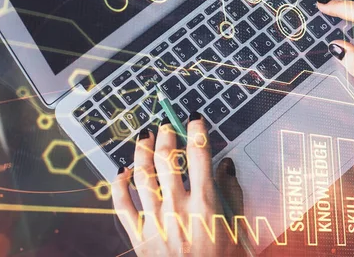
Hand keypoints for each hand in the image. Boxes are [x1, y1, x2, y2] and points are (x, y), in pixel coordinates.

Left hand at [111, 115, 243, 255]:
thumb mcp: (235, 226)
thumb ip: (231, 192)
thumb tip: (226, 165)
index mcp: (204, 203)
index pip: (200, 154)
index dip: (197, 131)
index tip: (195, 119)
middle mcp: (177, 207)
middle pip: (167, 158)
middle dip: (166, 134)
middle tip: (166, 124)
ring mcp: (155, 220)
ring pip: (141, 175)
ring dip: (141, 151)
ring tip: (143, 138)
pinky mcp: (138, 234)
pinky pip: (121, 204)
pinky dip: (118, 185)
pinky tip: (121, 172)